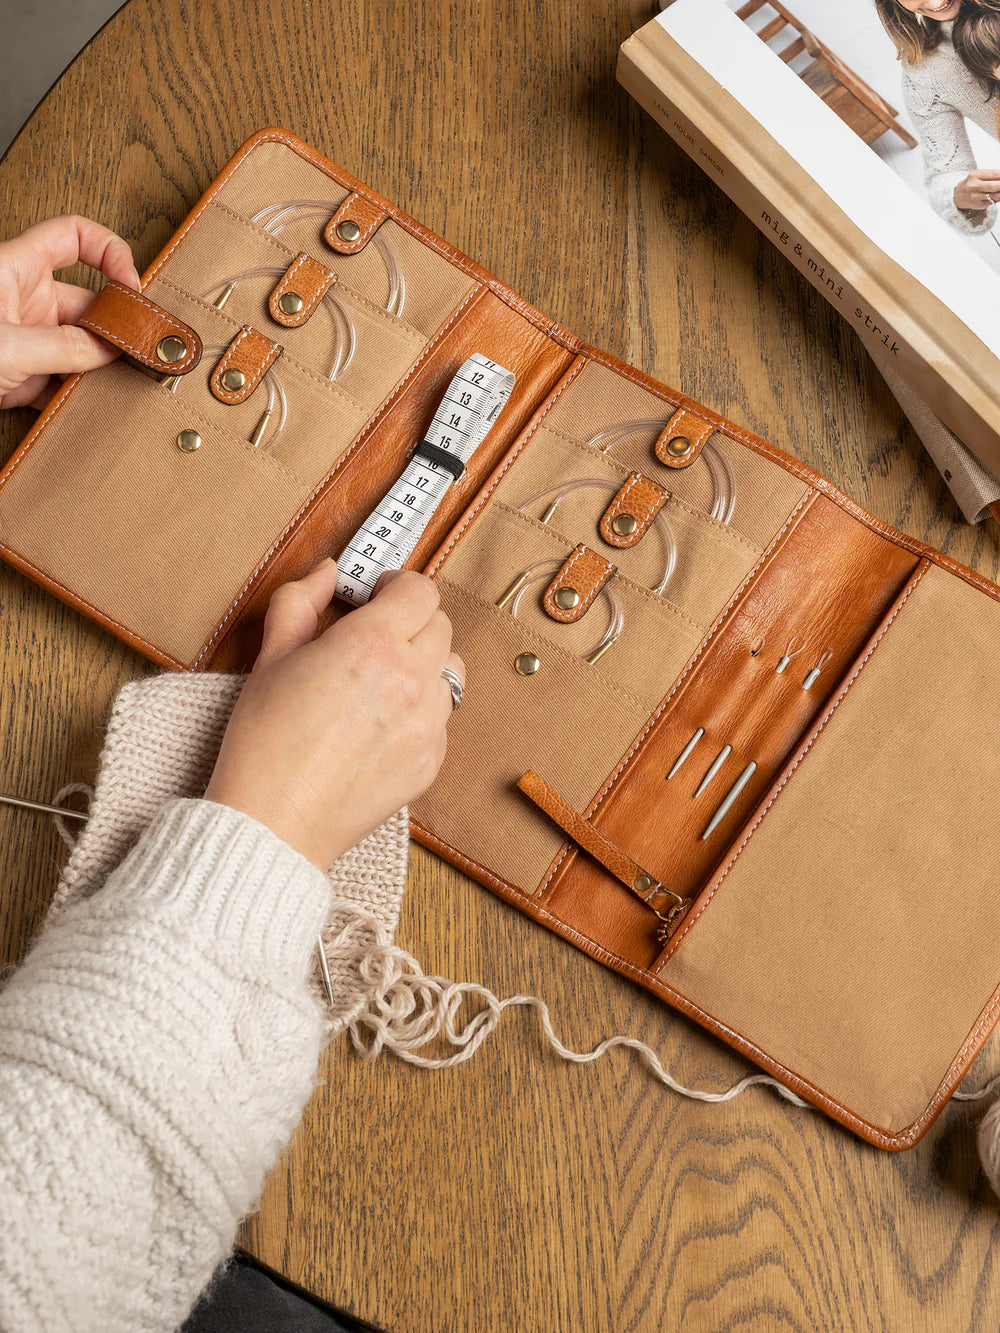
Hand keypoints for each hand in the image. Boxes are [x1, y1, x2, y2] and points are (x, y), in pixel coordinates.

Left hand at [0, 214, 140, 410]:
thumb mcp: (8, 346)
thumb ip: (65, 347)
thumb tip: (110, 351)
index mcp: (15, 268)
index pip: (74, 236)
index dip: (111, 252)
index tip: (133, 287)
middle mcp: (23, 299)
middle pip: (88, 302)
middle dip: (113, 327)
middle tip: (138, 350)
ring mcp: (25, 338)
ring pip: (80, 346)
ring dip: (99, 367)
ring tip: (116, 383)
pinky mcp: (22, 375)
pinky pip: (62, 380)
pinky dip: (77, 393)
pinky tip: (86, 404)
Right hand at [204, 559, 463, 869]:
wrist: (274, 820)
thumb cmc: (265, 740)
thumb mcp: (271, 656)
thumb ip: (301, 600)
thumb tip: (328, 571)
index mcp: (373, 643)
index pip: (420, 591)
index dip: (399, 586)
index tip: (379, 594)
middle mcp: (412, 679)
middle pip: (442, 625)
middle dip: (412, 620)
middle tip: (377, 635)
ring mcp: (428, 723)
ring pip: (450, 671)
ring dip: (424, 664)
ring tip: (382, 680)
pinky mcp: (432, 760)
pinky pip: (442, 718)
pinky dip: (421, 710)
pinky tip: (381, 723)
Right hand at [954, 169, 999, 212]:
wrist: (958, 195)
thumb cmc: (972, 183)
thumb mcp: (979, 175)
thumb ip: (992, 176)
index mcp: (975, 175)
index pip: (995, 174)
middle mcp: (973, 186)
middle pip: (994, 186)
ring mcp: (974, 197)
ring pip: (994, 196)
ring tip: (999, 191)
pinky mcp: (977, 205)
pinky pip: (992, 202)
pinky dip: (997, 199)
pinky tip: (996, 197)